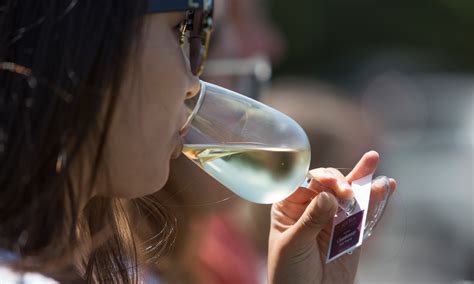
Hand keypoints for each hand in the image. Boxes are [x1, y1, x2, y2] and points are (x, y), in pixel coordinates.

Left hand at [268, 151, 395, 283]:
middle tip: (347, 191)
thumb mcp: (293, 245)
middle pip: (328, 183)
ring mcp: (332, 218)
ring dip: (361, 178)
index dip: (318, 178)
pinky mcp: (350, 232)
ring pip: (348, 193)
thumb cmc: (289, 272)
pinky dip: (374, 199)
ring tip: (373, 159)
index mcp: (289, 206)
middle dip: (339, 181)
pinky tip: (384, 185)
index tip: (331, 185)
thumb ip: (311, 220)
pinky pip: (363, 213)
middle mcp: (311, 207)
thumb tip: (329, 196)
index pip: (304, 182)